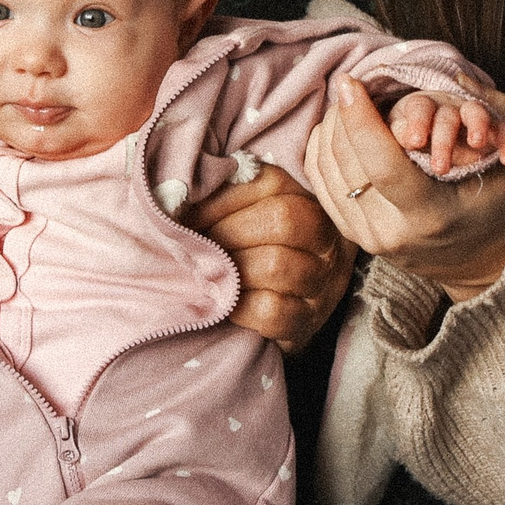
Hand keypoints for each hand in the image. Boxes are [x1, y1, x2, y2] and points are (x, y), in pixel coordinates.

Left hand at [179, 164, 354, 354]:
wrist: (293, 308)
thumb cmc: (260, 252)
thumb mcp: (253, 216)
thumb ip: (227, 198)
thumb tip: (178, 195)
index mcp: (310, 201)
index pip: (272, 183)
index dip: (225, 196)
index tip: (190, 212)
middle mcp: (326, 239)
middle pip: (282, 220)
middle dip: (228, 231)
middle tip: (198, 245)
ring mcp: (322, 283)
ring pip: (276, 265)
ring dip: (231, 269)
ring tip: (209, 271)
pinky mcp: (308, 320)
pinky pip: (272, 311)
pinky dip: (238, 306)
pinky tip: (224, 301)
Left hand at [308, 74, 504, 311]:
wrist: (473, 256)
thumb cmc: (495, 201)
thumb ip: (495, 111)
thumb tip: (453, 75)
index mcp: (431, 216)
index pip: (383, 165)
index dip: (361, 119)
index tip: (351, 82)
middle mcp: (391, 232)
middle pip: (347, 163)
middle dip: (342, 116)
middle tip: (350, 86)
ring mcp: (365, 237)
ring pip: (326, 169)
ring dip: (330, 128)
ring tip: (345, 104)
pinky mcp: (348, 233)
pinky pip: (319, 181)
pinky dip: (321, 148)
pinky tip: (335, 128)